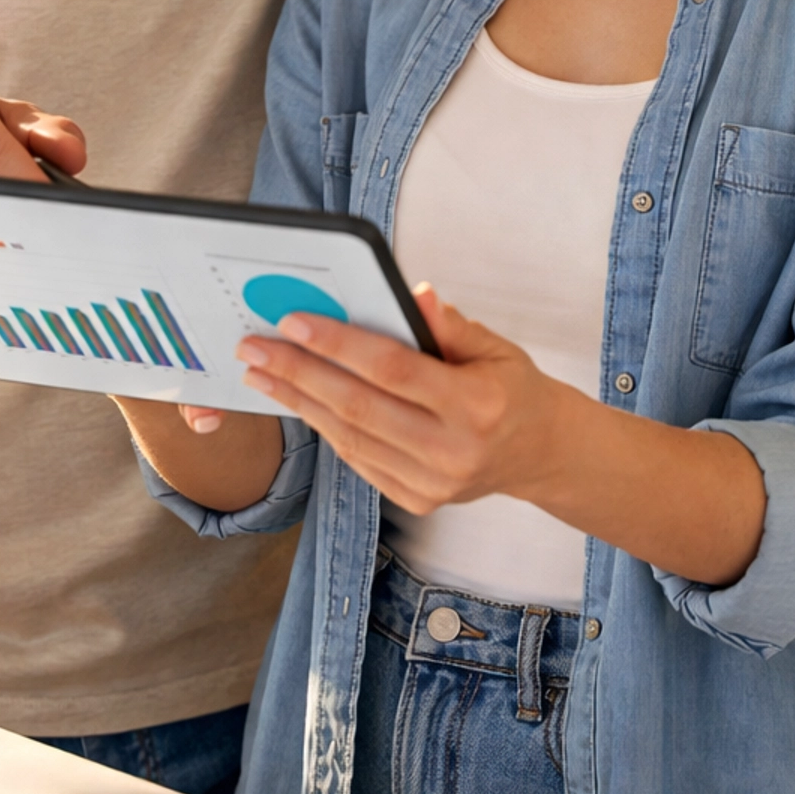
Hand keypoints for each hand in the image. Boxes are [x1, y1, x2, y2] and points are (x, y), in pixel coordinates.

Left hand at [237, 282, 767, 584]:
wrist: (542, 454)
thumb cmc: (514, 389)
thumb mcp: (496, 347)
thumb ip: (450, 325)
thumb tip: (412, 293)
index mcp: (475, 405)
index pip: (392, 369)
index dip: (339, 344)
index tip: (292, 321)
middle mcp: (451, 450)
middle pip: (358, 407)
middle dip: (298, 374)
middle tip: (252, 347)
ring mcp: (432, 483)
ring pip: (349, 438)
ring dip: (298, 402)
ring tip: (259, 373)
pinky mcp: (416, 500)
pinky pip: (357, 460)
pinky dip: (324, 428)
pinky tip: (297, 401)